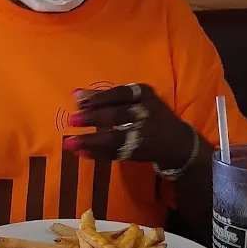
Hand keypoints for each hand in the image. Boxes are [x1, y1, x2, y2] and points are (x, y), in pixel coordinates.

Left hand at [64, 84, 194, 169]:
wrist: (176, 142)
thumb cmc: (149, 113)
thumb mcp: (135, 99)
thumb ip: (106, 96)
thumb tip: (76, 94)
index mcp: (144, 95)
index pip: (121, 93)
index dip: (100, 97)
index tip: (80, 101)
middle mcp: (145, 114)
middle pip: (117, 115)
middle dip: (93, 118)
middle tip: (71, 120)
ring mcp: (143, 136)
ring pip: (114, 138)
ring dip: (91, 141)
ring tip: (70, 143)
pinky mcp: (138, 153)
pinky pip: (115, 154)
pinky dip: (97, 154)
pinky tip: (81, 152)